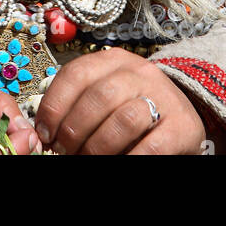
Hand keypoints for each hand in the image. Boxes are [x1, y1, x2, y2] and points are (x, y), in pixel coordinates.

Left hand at [33, 47, 205, 154]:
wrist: (181, 119)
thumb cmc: (132, 112)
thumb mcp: (106, 99)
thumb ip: (79, 106)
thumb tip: (43, 133)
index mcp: (113, 61)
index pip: (76, 73)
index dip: (54, 106)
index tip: (44, 134)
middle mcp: (139, 72)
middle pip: (98, 96)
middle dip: (74, 130)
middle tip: (64, 152)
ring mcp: (163, 97)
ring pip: (123, 119)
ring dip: (98, 147)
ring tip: (88, 161)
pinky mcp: (182, 126)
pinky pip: (151, 147)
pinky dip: (129, 160)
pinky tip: (117, 164)